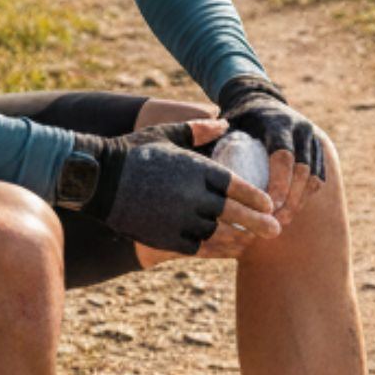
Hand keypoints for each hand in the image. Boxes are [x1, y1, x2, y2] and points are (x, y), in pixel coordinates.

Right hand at [73, 120, 279, 254]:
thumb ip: (198, 131)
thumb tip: (224, 123)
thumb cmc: (133, 152)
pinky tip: (227, 251)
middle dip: (259, 223)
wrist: (98, 179)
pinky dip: (217, 251)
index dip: (257, 197)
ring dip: (240, 240)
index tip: (270, 204)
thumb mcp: (167, 133)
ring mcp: (180, 220)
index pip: (238, 186)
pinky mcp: (166, 238)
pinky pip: (199, 248)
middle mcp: (193, 196)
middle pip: (236, 214)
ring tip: (252, 242)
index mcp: (197, 169)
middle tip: (276, 230)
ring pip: (220, 235)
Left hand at [218, 75, 324, 224]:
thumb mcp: (224, 127)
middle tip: (275, 222)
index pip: (283, 156)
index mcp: (277, 122)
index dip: (278, 184)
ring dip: (299, 202)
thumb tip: (197, 174)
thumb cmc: (236, 120)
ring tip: (282, 221)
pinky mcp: (318, 150)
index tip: (267, 208)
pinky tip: (291, 211)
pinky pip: (318, 178)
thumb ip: (212, 145)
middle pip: (302, 170)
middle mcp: (300, 128)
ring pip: (313, 176)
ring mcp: (312, 138)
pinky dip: (306, 196)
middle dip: (290, 200)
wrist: (260, 100)